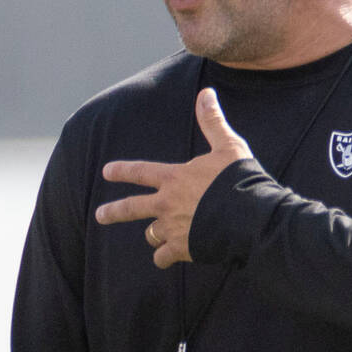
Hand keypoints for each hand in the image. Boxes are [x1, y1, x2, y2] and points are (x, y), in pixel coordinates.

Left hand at [94, 88, 252, 267]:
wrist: (251, 218)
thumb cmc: (240, 180)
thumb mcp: (228, 147)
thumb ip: (212, 122)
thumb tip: (206, 93)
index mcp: (174, 178)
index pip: (140, 172)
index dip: (122, 171)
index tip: (107, 172)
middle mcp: (167, 204)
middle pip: (131, 208)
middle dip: (113, 212)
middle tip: (99, 216)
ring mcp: (173, 228)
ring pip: (151, 234)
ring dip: (153, 234)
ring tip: (156, 236)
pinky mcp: (183, 249)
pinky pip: (164, 257)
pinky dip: (164, 258)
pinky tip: (167, 258)